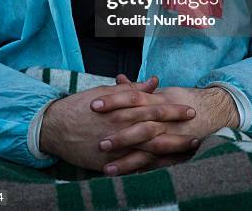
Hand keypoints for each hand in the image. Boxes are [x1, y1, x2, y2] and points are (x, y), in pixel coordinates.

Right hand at [39, 76, 196, 171]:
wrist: (55, 126)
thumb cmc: (82, 105)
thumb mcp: (107, 92)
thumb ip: (132, 89)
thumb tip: (153, 82)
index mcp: (123, 108)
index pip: (154, 108)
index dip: (173, 110)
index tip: (190, 110)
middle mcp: (122, 127)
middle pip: (156, 130)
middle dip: (178, 132)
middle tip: (197, 132)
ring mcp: (116, 147)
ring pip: (148, 151)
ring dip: (170, 151)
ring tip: (187, 150)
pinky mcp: (108, 163)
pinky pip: (133, 168)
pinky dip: (150, 168)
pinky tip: (165, 168)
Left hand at [91, 74, 238, 174]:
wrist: (213, 110)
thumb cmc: (182, 99)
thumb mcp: (161, 91)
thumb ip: (138, 89)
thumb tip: (119, 79)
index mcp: (157, 100)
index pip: (132, 97)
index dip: (113, 100)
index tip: (93, 104)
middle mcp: (163, 119)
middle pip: (138, 126)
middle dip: (119, 136)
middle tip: (98, 142)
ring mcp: (169, 137)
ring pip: (147, 150)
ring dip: (127, 161)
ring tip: (107, 169)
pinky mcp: (176, 153)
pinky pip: (158, 164)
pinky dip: (144, 171)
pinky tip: (129, 178)